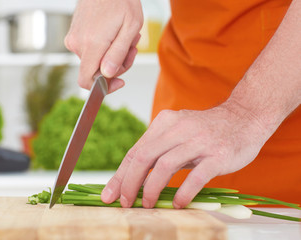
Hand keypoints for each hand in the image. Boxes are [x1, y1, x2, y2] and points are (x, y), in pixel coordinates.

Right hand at [65, 0, 142, 92]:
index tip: (119, 82)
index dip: (104, 87)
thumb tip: (107, 75)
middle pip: (96, 71)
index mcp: (91, 45)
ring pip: (95, 60)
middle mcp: (77, 44)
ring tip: (126, 37)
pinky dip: (105, 47)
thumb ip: (118, 54)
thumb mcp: (130, 28)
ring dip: (113, 54)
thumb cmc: (121, 1)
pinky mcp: (74, 34)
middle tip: (132, 49)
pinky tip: (115, 34)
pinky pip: (90, 50)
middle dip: (117, 65)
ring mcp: (73, 38)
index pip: (87, 80)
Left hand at [101, 101, 272, 207]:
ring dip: (151, 188)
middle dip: (129, 183)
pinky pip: (196, 176)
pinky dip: (183, 192)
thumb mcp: (178, 133)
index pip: (136, 151)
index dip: (120, 174)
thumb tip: (133, 177)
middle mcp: (178, 128)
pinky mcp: (217, 154)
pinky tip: (178, 203)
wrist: (245, 117)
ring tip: (147, 204)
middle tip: (124, 202)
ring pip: (165, 165)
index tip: (110, 193)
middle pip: (144, 157)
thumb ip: (158, 150)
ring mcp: (198, 141)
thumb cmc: (207, 130)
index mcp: (164, 123)